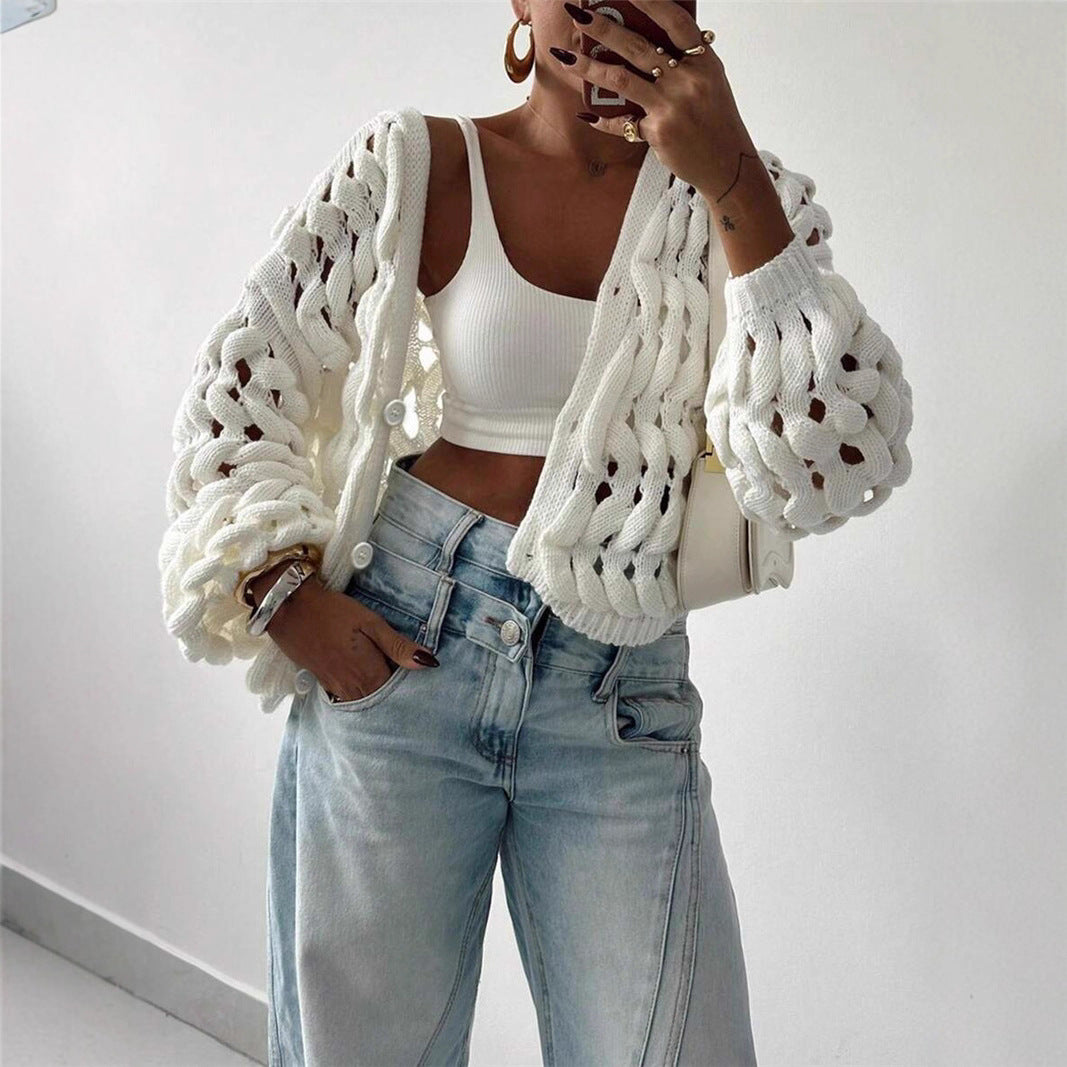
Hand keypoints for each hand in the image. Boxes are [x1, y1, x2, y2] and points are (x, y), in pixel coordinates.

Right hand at [264, 579, 438, 701]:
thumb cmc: (333, 612)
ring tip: (383, 668)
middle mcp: (354, 688)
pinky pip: (350, 694)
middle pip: (383, 698)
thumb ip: (398, 646)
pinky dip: (360, 687)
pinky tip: (363, 669)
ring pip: (366, 698)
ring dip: (377, 688)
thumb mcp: (371, 623)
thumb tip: (429, 663)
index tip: (416, 670)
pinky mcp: (325, 683)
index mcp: (369, 674)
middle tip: (400, 669)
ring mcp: (337, 688)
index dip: (410, 682)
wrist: (290, 609)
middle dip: (394, 689)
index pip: (399, 690)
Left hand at [555, 0, 760, 200]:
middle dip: (603, 28)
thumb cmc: (716, 121)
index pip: (675, 22)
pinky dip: (603, 120)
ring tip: (566, 57)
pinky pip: (622, 123)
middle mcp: (687, 80)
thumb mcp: (711, 82)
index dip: (650, 2)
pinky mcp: (658, 132)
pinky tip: (586, 115)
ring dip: (588, 67)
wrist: (727, 164)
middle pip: (637, 46)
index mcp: (704, 62)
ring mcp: (671, 107)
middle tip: (578, 14)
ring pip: (620, 79)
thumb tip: (652, 38)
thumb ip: (687, 61)